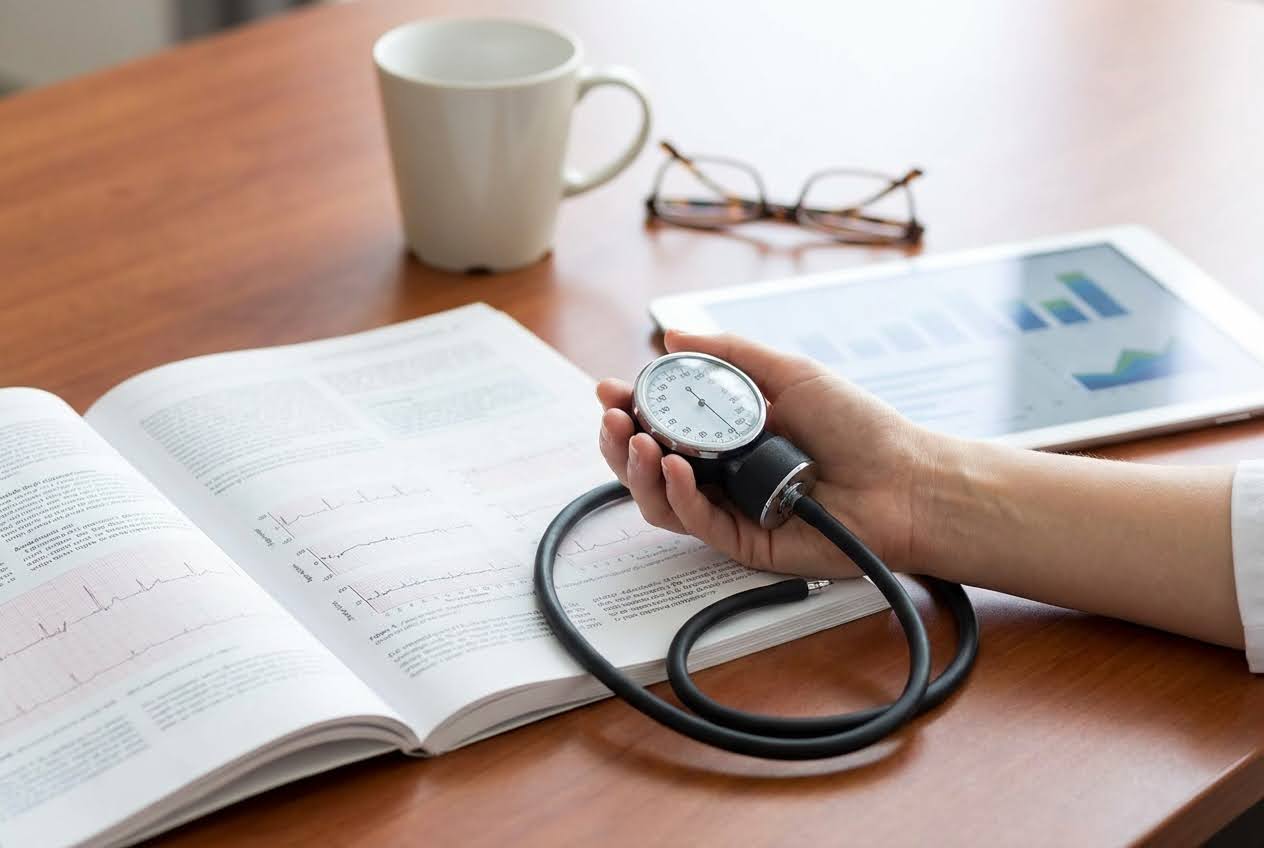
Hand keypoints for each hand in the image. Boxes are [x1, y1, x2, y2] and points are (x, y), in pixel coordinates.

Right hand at [596, 331, 943, 577]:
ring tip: (635, 442)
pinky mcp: (745, 542)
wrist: (904, 480)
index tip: (609, 390)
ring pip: (661, 501)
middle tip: (612, 419)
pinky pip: (697, 524)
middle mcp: (724, 473)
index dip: (629, 409)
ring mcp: (732, 509)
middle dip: (618, 443)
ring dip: (637, 471)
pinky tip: (676, 470)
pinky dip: (679, 496)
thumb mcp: (791, 373)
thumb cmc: (859, 427)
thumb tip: (675, 332)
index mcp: (730, 433)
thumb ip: (731, 354)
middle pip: (649, 466)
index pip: (662, 424)